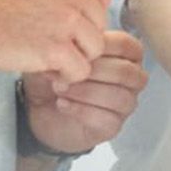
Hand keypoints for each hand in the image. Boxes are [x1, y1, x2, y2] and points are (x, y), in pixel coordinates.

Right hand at [0, 0, 112, 83]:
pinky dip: (66, 75)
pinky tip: (48, 71)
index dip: (89, 14)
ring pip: (95, 49)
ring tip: (50, 58)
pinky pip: (80, 70)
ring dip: (75, 58)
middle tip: (56, 45)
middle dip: (81, 38)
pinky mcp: (57, 48)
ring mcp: (67, 19)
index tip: (72, 23)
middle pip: (100, 24)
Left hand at [21, 30, 148, 154]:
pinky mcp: (112, 126)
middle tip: (65, 71)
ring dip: (85, 91)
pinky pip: (106, 119)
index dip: (103, 46)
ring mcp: (124, 104)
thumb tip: (71, 44)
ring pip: (119, 97)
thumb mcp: (57, 53)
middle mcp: (130, 80)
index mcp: (124, 56)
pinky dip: (80, 110)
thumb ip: (69, 45)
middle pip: (126, 73)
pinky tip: (62, 104)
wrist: (41, 108)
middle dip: (93, 71)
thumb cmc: (55, 76)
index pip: (128, 46)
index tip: (76, 49)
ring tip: (59, 88)